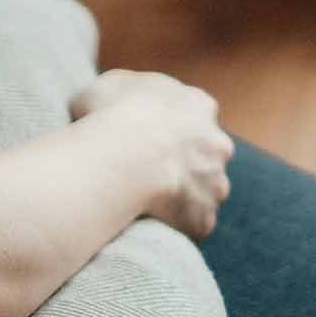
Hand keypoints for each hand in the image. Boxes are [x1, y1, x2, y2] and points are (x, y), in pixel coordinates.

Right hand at [71, 69, 233, 240]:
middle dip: (183, 164)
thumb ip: (112, 97)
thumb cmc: (111, 115)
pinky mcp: (203, 216)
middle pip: (205, 156)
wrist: (124, 154)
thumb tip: (101, 107)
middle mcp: (216, 142)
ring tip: (146, 204)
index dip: (169, 128)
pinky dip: (176, 227)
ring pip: (204, 193)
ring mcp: (215, 181)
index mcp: (197, 105)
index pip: (192, 116)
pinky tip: (151, 225)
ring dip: (181, 198)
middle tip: (146, 173)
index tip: (145, 137)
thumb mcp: (99, 89)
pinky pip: (193, 225)